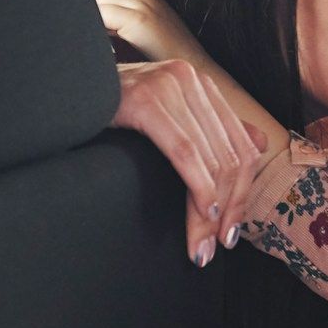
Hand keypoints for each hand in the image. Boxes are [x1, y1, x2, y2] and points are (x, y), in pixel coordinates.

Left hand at [93, 0, 209, 65]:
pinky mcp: (139, 19)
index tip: (84, 21)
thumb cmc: (168, 62)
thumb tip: (93, 29)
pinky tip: (90, 38)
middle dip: (86, 5)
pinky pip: (102, 11)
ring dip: (87, 11)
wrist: (197, 72)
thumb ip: (121, 28)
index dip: (92, 2)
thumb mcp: (145, 38)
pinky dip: (91, 21)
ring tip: (84, 33)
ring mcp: (143, 5)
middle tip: (79, 27)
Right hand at [113, 58, 269, 266]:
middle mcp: (190, 81)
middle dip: (229, 209)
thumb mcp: (167, 117)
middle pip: (231, 157)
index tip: (230, 231)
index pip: (240, 146)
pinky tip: (200, 213)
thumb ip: (211, 128)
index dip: (243, 194)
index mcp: (200, 86)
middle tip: (217, 246)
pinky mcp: (146, 102)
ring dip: (210, 211)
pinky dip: (198, 187)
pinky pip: (185, 153)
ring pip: (210, 160)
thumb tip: (260, 145)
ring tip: (202, 243)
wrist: (67, 90)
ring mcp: (169, 87)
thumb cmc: (112, 109)